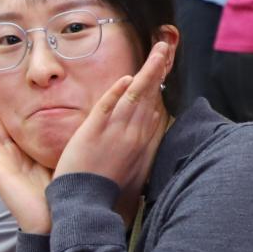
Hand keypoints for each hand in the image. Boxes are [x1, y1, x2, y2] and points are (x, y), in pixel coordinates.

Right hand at [0, 77, 52, 233]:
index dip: (6, 104)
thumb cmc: (61, 194)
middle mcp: (10, 156)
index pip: (13, 123)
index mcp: (25, 152)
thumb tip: (78, 122)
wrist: (55, 220)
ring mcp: (1, 164)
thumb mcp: (62, 160)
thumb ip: (60, 143)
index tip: (3, 85)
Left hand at [53, 36, 175, 207]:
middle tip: (166, 46)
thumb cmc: (105, 190)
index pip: (154, 108)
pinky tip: (127, 78)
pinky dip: (117, 93)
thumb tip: (141, 136)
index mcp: (141, 142)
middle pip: (150, 96)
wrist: (86, 204)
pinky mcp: (94, 132)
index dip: (159, 85)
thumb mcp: (130, 170)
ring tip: (158, 50)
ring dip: (147, 72)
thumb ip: (136, 149)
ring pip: (135, 96)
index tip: (164, 66)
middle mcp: (133, 134)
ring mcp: (115, 132)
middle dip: (158, 70)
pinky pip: (107, 107)